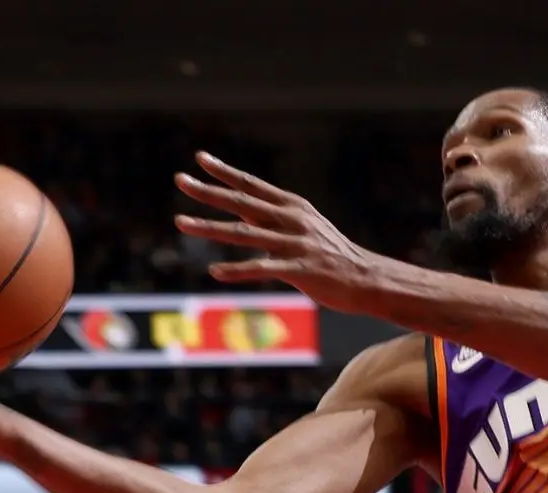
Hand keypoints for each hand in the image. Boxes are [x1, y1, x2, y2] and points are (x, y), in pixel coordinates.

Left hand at [173, 152, 386, 313]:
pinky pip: (262, 268)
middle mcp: (291, 220)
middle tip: (180, 180)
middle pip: (241, 202)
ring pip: (244, 233)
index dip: (224, 171)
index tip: (199, 158)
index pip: (251, 184)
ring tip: (181, 223)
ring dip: (209, 228)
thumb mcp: (303, 228)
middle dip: (208, 192)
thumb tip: (241, 211)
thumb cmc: (332, 255)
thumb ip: (271, 220)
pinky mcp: (300, 269)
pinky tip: (215, 271)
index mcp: (291, 206)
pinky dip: (237, 270)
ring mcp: (295, 244)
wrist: (368, 278)